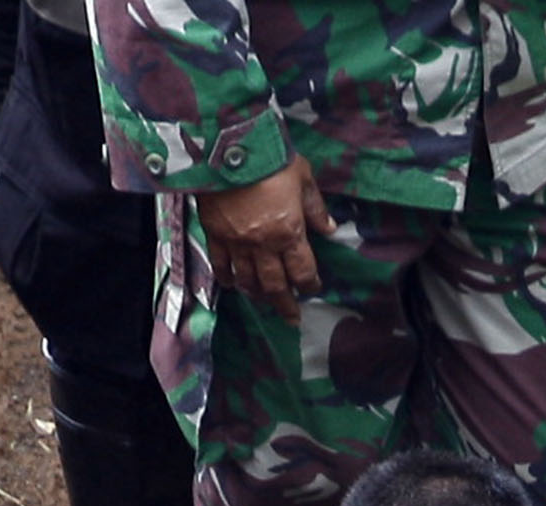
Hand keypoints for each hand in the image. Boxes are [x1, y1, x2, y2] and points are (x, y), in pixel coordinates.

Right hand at [196, 163, 331, 314]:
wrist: (229, 147)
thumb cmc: (271, 159)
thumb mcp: (303, 178)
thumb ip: (315, 208)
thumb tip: (330, 229)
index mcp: (289, 232)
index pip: (303, 271)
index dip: (310, 285)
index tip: (313, 290)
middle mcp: (264, 245)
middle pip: (276, 286)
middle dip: (285, 304)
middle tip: (291, 317)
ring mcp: (237, 244)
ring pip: (248, 281)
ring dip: (258, 296)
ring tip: (264, 303)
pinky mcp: (215, 235)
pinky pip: (221, 265)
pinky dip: (227, 279)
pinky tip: (233, 285)